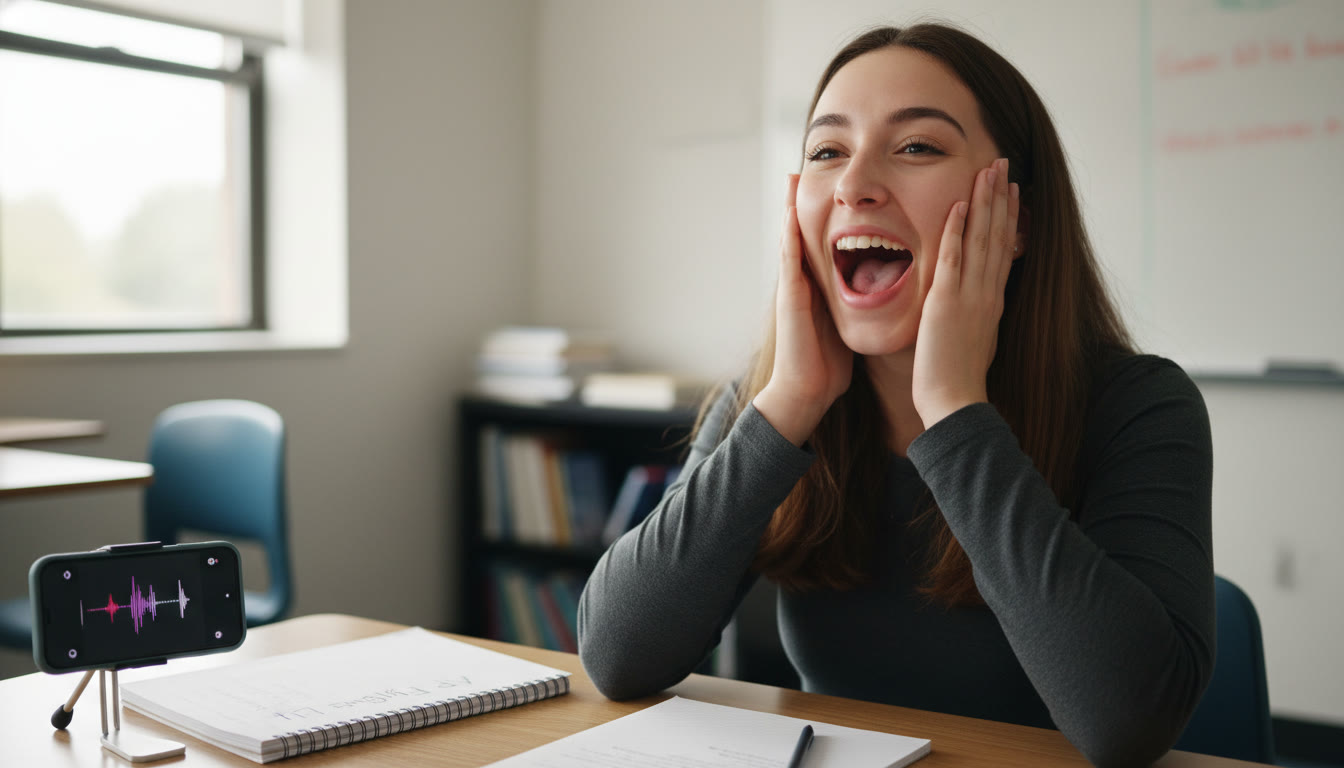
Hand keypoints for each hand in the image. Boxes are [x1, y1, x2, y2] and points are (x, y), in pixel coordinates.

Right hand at [753, 174, 852, 445]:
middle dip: (803, 202)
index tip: (839, 186)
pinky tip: (788, 215)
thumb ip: (858, 305)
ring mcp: (793, 289)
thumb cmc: (829, 362)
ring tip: (791, 178)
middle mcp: (804, 282)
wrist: (808, 390)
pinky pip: (788, 262)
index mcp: (821, 286)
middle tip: (805, 166)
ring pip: (791, 240)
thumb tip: (883, 290)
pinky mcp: (790, 299)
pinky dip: (787, 237)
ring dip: (789, 209)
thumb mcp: (847, 323)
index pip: (825, 242)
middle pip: (803, 233)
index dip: (831, 215)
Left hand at [912, 158, 1019, 427]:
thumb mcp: (974, 339)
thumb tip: (976, 304)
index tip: (1011, 190)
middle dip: (1001, 197)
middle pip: (998, 235)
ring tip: (989, 170)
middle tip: (1004, 164)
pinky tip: (960, 205)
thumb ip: (975, 316)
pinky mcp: (947, 302)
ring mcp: (970, 296)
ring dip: (985, 202)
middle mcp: (987, 293)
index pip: (1003, 249)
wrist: (955, 401)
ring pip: (982, 239)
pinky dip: (957, 230)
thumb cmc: (957, 379)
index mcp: (993, 301)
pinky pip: (953, 258)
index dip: (1008, 217)